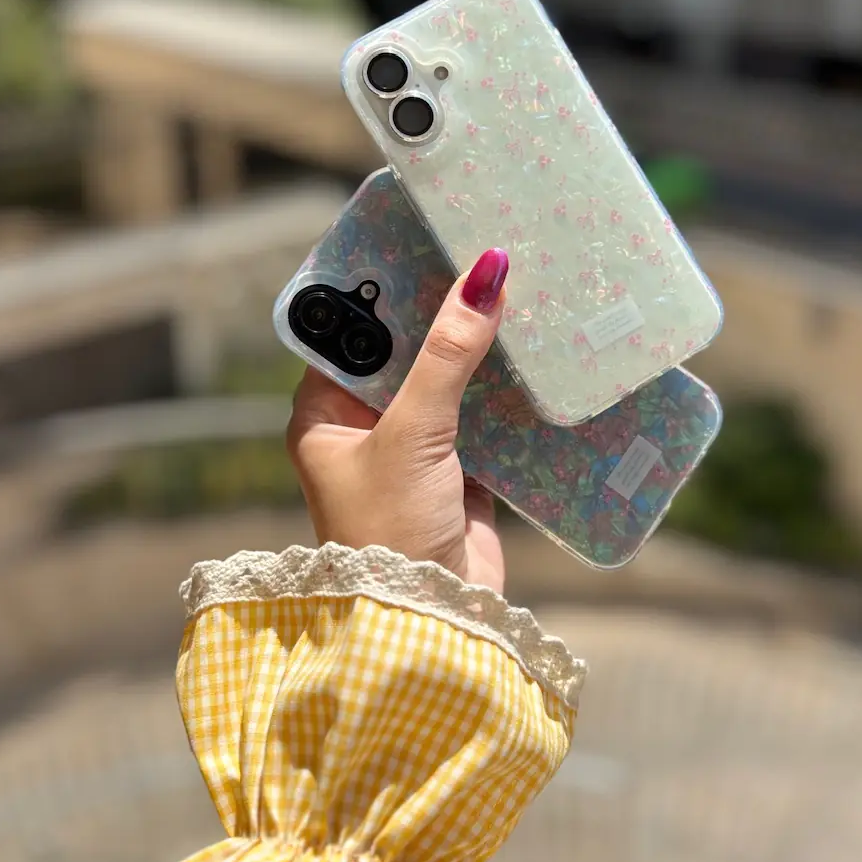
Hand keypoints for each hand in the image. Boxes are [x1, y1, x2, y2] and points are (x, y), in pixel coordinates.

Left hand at [287, 249, 509, 592]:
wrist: (431, 621)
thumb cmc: (390, 526)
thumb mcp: (412, 431)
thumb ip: (448, 354)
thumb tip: (487, 272)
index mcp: (325, 411)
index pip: (351, 331)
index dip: (385, 287)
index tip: (423, 239)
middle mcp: (365, 425)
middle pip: (406, 351)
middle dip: (442, 313)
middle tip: (482, 253)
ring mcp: (415, 447)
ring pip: (448, 380)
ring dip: (478, 347)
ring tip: (518, 287)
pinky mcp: (460, 470)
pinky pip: (483, 414)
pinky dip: (506, 388)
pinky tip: (536, 348)